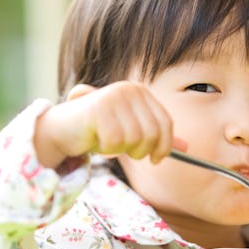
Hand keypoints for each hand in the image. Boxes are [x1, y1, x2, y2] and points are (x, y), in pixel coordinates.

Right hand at [34, 82, 173, 168]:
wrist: (63, 128)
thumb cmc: (98, 130)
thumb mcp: (130, 131)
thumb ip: (156, 136)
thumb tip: (186, 147)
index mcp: (141, 92)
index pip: (165, 122)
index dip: (164, 146)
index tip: (155, 159)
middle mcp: (129, 89)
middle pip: (152, 133)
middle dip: (140, 151)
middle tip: (125, 151)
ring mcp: (113, 96)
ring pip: (134, 139)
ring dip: (120, 150)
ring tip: (107, 142)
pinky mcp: (98, 108)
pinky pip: (114, 141)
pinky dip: (106, 149)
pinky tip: (96, 140)